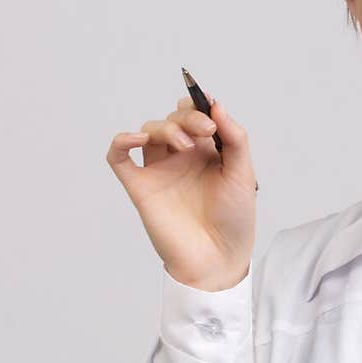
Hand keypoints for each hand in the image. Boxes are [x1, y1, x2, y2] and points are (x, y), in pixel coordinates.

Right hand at [107, 94, 257, 290]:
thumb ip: (234, 138)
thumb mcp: (242, 174)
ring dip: (164, 128)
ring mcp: (159, 171)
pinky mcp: (140, 187)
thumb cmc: (234, 220)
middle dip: (187, 117)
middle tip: (203, 130)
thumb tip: (216, 104)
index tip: (211, 113)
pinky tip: (137, 139)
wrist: (219, 258)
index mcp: (206, 152)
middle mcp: (180, 158)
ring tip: (184, 145)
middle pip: (172, 119)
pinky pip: (119, 158)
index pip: (195, 115)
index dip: (199, 106)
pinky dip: (122, 141)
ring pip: (148, 131)